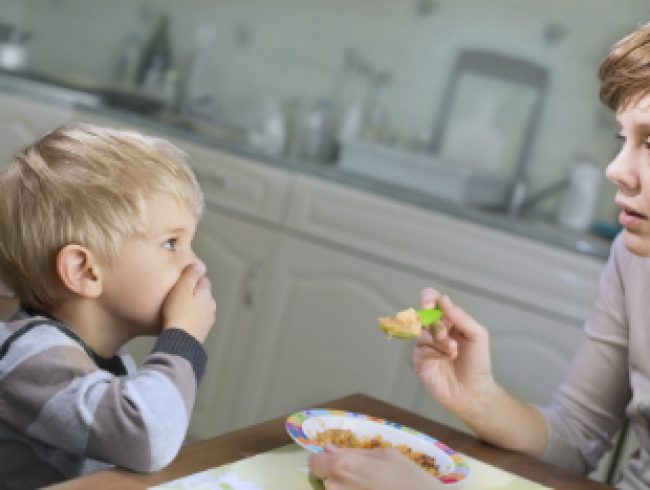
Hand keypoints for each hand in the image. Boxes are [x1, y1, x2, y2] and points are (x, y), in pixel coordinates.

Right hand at [162, 262, 215, 342]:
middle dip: (193, 293)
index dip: (192, 279)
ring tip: (178, 309)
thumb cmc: (178, 312)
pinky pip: (198, 320)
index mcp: (206, 293)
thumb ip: (190, 275)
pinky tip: (182, 321)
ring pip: (202, 308)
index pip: (203, 280)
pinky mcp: (203, 332)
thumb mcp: (182, 288)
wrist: (180, 340)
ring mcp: (208, 320)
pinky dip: (192, 318)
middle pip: (203, 294)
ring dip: (193, 307)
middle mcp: (211, 306)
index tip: (181, 281)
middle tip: (177, 295)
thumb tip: (199, 265)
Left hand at [308, 445, 438, 489]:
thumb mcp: (385, 455)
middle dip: (338, 477)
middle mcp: (336, 487)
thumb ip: (354, 452)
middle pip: (326, 479)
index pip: (314, 463)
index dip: (324, 460)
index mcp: (343, 465)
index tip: (335, 462)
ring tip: (372, 487)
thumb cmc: (408, 477)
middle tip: (364, 478)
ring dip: (347, 489)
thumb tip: (330, 449)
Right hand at [413, 288, 495, 416]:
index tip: (430, 304)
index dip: (428, 298)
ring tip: (453, 351)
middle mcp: (433, 330)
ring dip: (438, 340)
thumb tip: (443, 299)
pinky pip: (420, 348)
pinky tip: (447, 358)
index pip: (432, 300)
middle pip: (423, 315)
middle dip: (434, 323)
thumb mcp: (477, 335)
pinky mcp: (419, 360)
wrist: (473, 391)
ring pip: (421, 332)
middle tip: (445, 335)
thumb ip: (461, 317)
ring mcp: (424, 345)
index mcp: (448, 320)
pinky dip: (434, 352)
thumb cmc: (478, 362)